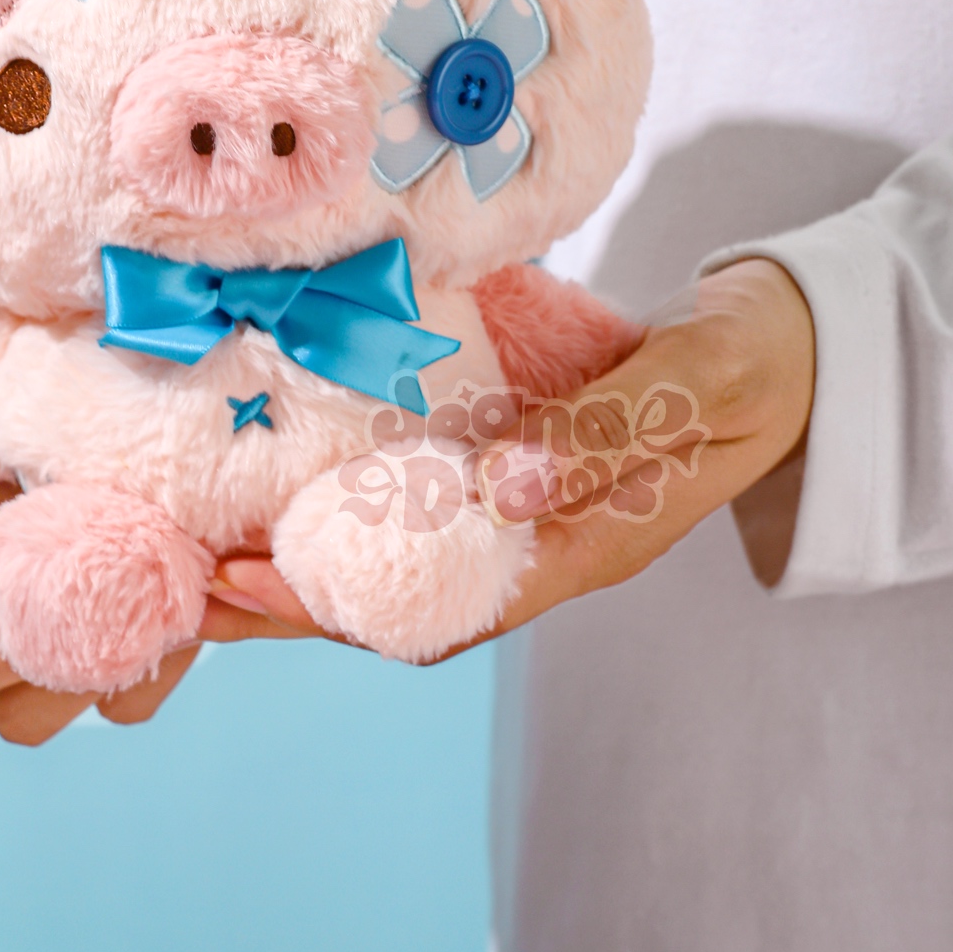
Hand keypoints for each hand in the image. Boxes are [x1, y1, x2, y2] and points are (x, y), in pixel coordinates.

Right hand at [0, 281, 304, 743]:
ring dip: (73, 669)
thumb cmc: (60, 331)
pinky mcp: (116, 650)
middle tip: (66, 567)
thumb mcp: (6, 302)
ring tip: (135, 595)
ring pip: (19, 711)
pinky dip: (154, 661)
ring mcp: (39, 629)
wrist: (184, 366)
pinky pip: (119, 701)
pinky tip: (195, 597)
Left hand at [210, 257, 815, 646]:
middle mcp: (529, 541)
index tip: (237, 581)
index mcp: (577, 550)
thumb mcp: (694, 389)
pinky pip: (408, 486)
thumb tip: (506, 487)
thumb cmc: (746, 368)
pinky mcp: (503, 455)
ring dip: (293, 544)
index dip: (330, 605)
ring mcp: (512, 502)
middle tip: (170, 573)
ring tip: (192, 524)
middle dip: (280, 595)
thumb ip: (609, 433)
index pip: (434, 606)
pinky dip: (339, 484)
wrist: (781, 345)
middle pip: (386, 593)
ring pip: (384, 547)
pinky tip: (276, 459)